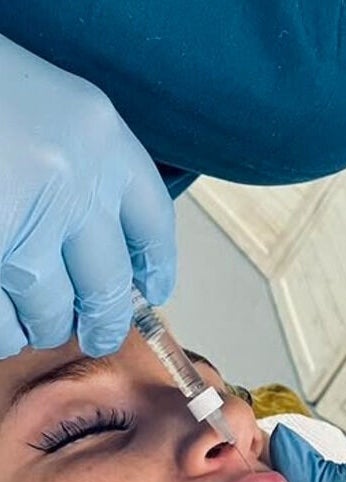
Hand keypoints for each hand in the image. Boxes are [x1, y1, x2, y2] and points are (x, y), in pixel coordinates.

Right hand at [0, 35, 174, 357]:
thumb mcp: (56, 113)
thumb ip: (88, 169)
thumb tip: (110, 247)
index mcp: (100, 136)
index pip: (154, 221)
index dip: (159, 265)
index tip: (155, 291)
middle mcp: (71, 181)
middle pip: (107, 281)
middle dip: (106, 320)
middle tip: (101, 334)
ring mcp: (20, 220)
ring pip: (51, 308)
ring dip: (47, 327)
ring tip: (38, 328)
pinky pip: (0, 314)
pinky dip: (3, 331)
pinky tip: (5, 329)